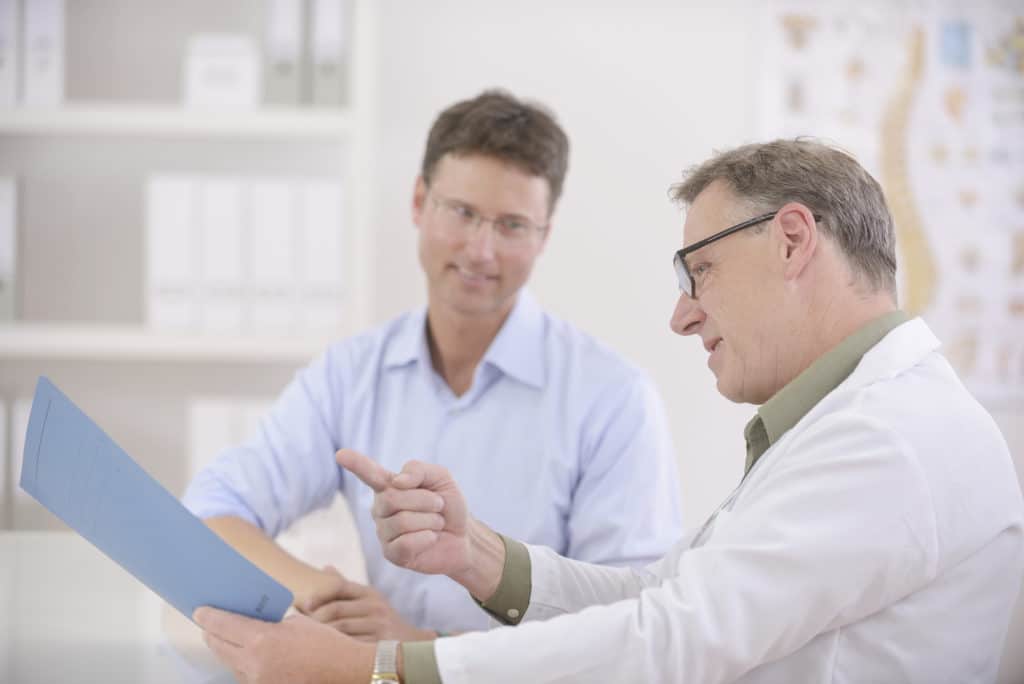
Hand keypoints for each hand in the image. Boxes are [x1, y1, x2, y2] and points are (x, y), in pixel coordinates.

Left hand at [193, 607, 373, 683]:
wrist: (347, 672)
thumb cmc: (326, 643)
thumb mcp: (297, 623)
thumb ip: (270, 624)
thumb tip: (254, 625)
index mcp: (262, 640)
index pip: (223, 626)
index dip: (208, 616)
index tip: (199, 610)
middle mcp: (254, 664)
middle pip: (219, 647)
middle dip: (211, 634)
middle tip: (207, 624)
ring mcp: (259, 682)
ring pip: (231, 664)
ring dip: (226, 650)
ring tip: (224, 638)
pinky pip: (245, 676)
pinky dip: (242, 664)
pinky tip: (246, 655)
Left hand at [299, 565, 437, 641]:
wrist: (412, 644)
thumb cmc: (383, 621)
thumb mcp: (370, 601)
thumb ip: (347, 588)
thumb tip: (326, 567)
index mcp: (370, 593)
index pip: (341, 587)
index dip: (320, 594)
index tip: (304, 604)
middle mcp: (375, 605)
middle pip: (337, 609)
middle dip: (316, 618)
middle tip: (301, 626)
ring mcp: (379, 624)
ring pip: (341, 628)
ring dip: (322, 633)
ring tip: (309, 638)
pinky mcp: (380, 642)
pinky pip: (350, 644)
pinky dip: (335, 646)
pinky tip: (326, 649)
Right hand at [336, 449, 470, 576]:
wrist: (463, 536)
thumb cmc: (448, 505)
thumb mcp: (440, 478)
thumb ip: (418, 470)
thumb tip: (397, 482)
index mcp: (389, 486)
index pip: (369, 473)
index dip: (356, 464)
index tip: (340, 454)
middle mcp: (381, 508)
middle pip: (392, 498)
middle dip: (424, 500)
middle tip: (439, 505)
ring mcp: (384, 532)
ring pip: (401, 521)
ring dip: (430, 520)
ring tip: (436, 523)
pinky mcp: (391, 554)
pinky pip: (405, 543)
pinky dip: (426, 538)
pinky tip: (431, 538)